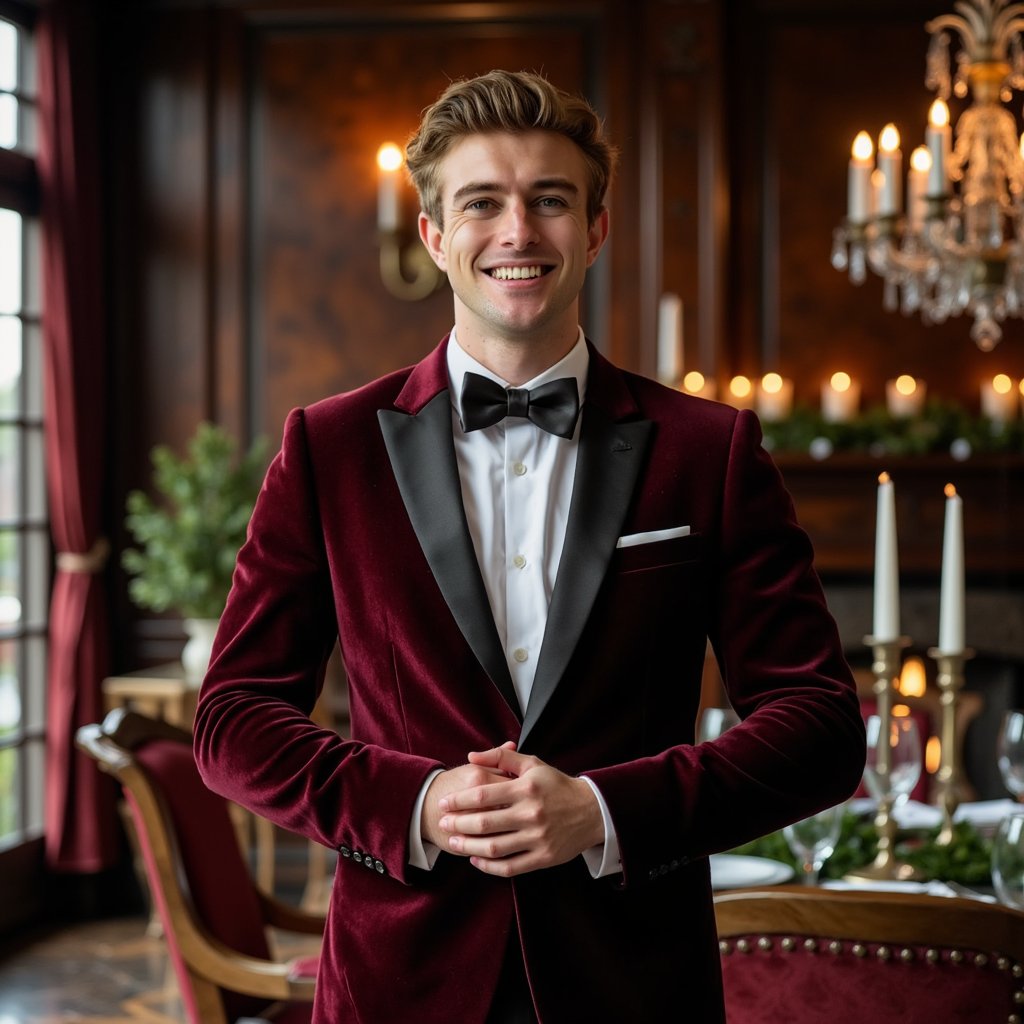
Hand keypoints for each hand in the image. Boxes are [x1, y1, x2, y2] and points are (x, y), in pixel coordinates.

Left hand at [437, 744, 604, 876]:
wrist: (592, 810)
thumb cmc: (557, 785)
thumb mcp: (533, 764)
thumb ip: (501, 758)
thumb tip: (471, 757)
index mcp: (526, 788)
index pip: (483, 794)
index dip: (458, 800)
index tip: (443, 803)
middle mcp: (531, 813)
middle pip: (484, 822)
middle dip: (458, 823)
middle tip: (443, 823)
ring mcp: (538, 838)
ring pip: (494, 847)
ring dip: (468, 846)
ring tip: (453, 843)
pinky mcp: (544, 857)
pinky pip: (510, 867)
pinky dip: (489, 866)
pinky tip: (476, 859)